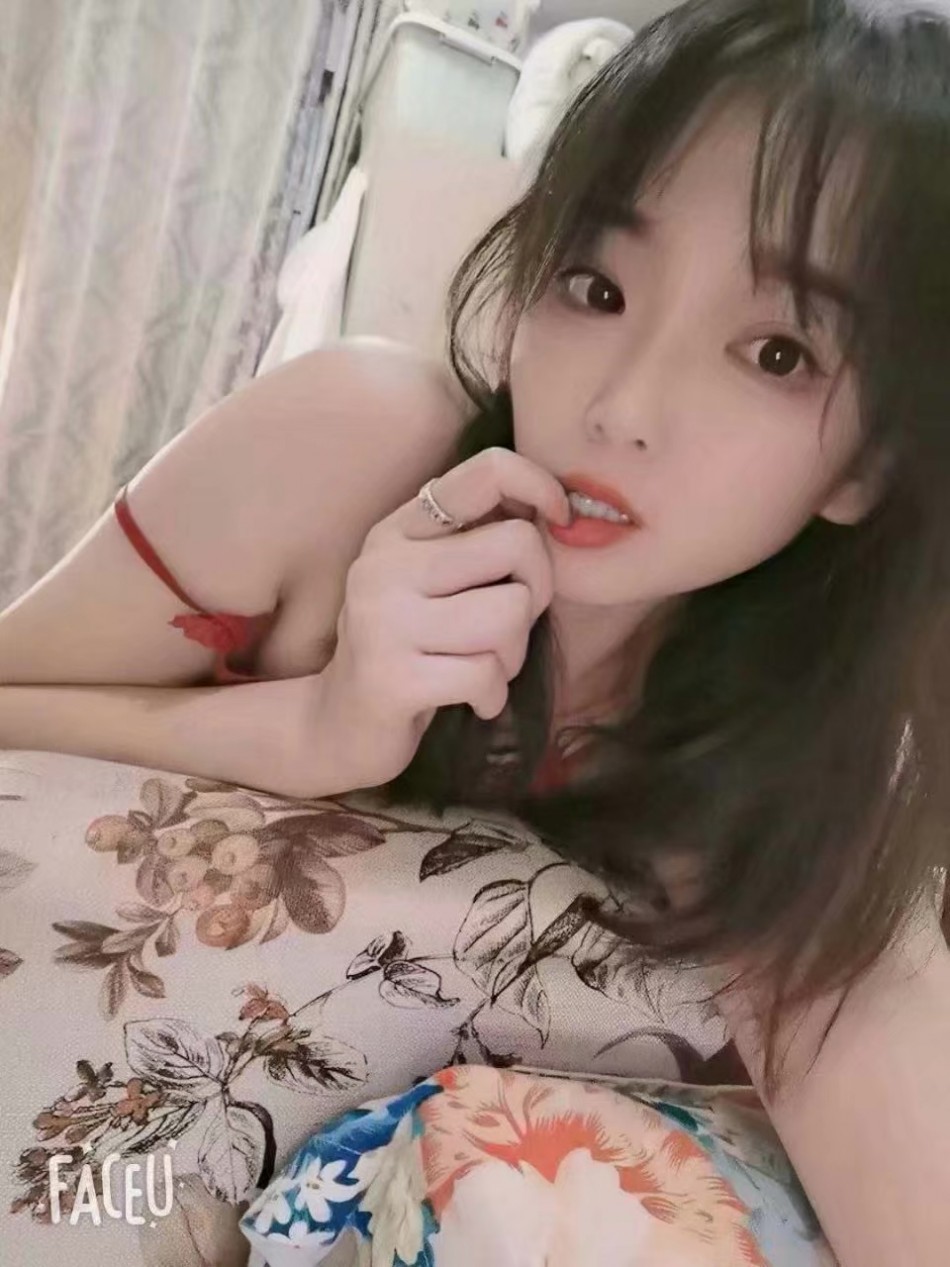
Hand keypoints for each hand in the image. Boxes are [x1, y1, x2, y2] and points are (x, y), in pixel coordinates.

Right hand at [315, 447, 571, 789]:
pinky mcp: (392, 679)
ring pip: (510, 615)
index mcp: (399, 531)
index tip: (560, 520)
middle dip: (535, 593)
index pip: (487, 471)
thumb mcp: (433, 585)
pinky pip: (487, 674)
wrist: (338, 728)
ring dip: (513, 655)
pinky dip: (492, 696)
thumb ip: (479, 544)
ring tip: (482, 669)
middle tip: (508, 628)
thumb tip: (558, 512)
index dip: (541, 486)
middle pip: (518, 545)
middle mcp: (384, 565)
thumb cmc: (410, 653)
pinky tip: (470, 701)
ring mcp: (383, 621)